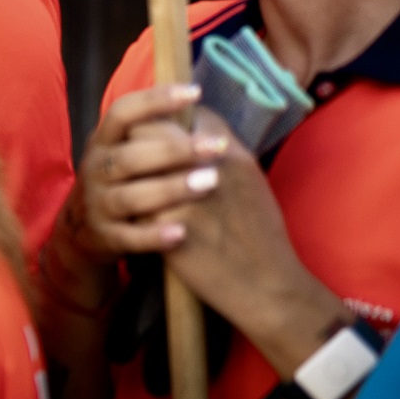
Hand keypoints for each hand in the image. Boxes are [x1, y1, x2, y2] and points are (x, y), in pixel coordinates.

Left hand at [63, 83, 347, 375]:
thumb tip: (194, 127)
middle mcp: (206, 166)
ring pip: (134, 164)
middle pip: (150, 130)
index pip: (183, 114)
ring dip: (131, 173)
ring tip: (135, 185)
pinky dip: (133, 209)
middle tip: (140, 156)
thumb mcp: (250, 179)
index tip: (164, 132)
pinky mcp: (166, 225)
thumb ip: (222, 150)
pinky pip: (133, 203)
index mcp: (230, 151)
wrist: (268, 284)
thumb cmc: (261, 234)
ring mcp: (183, 195)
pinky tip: (139, 219)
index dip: (167, 119)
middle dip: (140, 140)